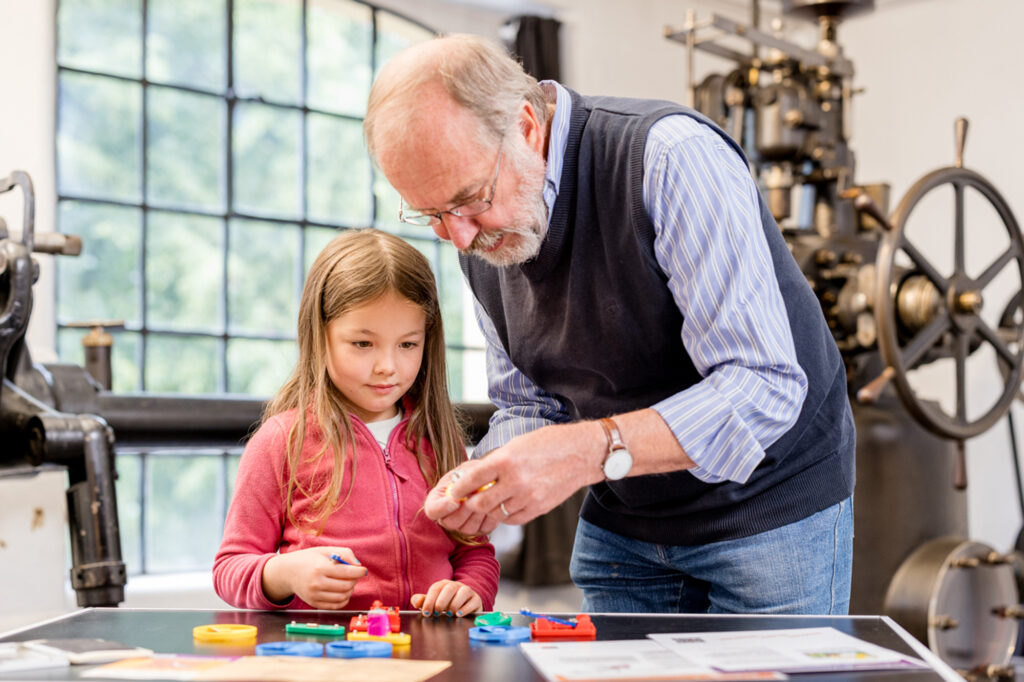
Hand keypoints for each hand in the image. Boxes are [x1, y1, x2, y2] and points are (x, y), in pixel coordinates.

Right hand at [261, 546, 366, 608]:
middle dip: (354, 580)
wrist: (287, 572)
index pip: (347, 572)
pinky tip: (342, 591)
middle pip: (346, 586)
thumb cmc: (309, 559)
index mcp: (320, 568)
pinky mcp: (314, 604)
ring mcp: (314, 596)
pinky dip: (343, 599)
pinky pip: (335, 605)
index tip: (363, 570)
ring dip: (350, 590)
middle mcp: (316, 584)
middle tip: (353, 575)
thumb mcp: (325, 550)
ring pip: (343, 597)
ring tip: (347, 582)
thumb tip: (358, 566)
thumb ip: (344, 554)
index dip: (359, 572)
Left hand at [411, 580, 482, 616]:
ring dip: (454, 604)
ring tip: (448, 614)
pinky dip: (466, 608)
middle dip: (441, 601)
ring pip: (463, 592)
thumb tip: (416, 602)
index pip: (435, 588)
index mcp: (443, 585)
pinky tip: (459, 615)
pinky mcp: (476, 600)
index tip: (426, 613)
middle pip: (449, 588)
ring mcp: (467, 591)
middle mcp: (456, 586)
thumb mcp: (433, 602)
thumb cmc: (446, 604)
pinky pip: (473, 601)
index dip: (429, 600)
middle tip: (437, 613)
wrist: (465, 605)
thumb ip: (422, 601)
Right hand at [424, 469, 499, 535]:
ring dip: (478, 513)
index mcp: (437, 500)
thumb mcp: (464, 470)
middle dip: (464, 510)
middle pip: (450, 523)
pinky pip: (484, 528)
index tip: (456, 500)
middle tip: (475, 497)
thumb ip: (462, 479)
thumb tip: (464, 487)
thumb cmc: (472, 472)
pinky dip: (490, 517)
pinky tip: (493, 504)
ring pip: (468, 529)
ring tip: (486, 497)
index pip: (432, 511)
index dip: (443, 508)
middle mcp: (447, 516)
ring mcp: (462, 525)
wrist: (486, 478)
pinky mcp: (479, 528)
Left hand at [430, 421, 604, 527]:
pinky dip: (506, 514)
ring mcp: (529, 497)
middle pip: (481, 503)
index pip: (472, 479)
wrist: (582, 453)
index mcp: (506, 460)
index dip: (459, 488)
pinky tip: (508, 504)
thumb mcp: (517, 445)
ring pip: (497, 514)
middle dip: (472, 503)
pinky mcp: (539, 508)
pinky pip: (513, 519)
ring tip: (491, 500)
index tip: (454, 491)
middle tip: (469, 500)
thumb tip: (475, 475)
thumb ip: (496, 461)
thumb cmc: (549, 443)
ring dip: (490, 509)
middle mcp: (516, 481)